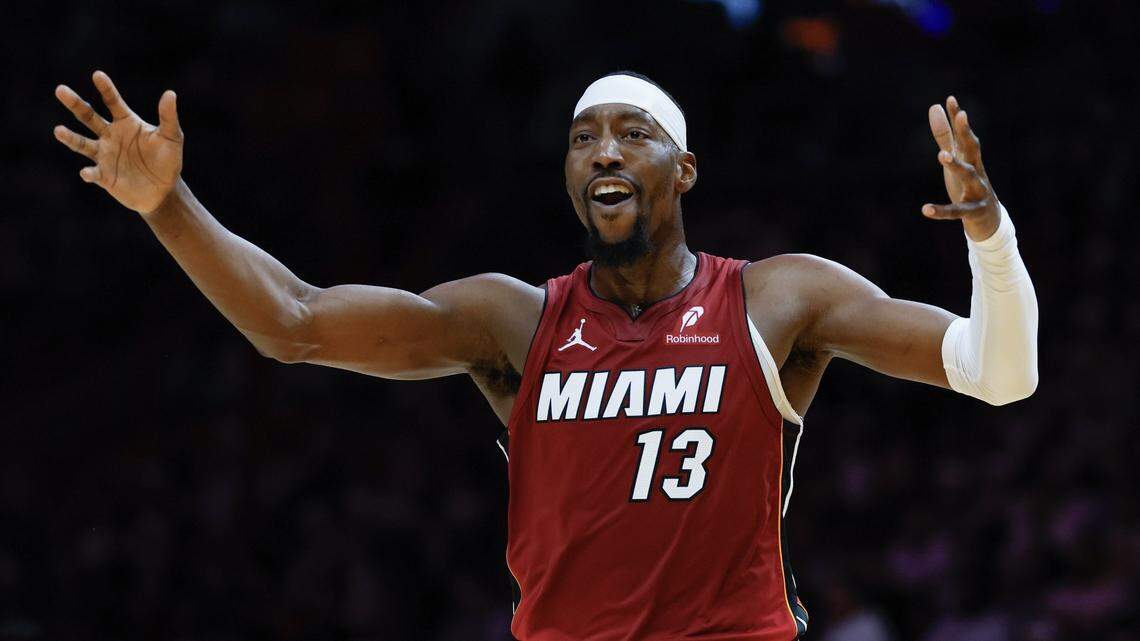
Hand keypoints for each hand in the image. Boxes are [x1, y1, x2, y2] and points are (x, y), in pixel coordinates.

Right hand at [53, 70, 183, 215]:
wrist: (164, 190)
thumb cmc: (168, 161)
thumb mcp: (172, 138)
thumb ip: (168, 117)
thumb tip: (170, 94)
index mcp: (126, 122)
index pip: (113, 102)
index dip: (106, 89)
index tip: (97, 75)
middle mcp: (110, 135)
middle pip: (88, 116)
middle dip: (75, 104)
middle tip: (60, 89)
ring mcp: (104, 155)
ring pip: (82, 144)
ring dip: (70, 138)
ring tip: (58, 130)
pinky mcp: (104, 176)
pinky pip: (93, 173)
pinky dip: (89, 173)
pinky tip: (87, 172)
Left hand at [922, 96, 999, 241]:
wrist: (989, 220)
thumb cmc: (969, 185)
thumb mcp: (956, 159)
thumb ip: (945, 136)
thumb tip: (935, 107)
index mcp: (971, 159)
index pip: (964, 135)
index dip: (958, 118)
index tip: (951, 99)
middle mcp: (977, 171)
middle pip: (973, 149)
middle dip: (967, 132)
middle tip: (963, 115)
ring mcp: (978, 191)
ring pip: (969, 176)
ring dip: (957, 165)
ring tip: (942, 155)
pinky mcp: (974, 211)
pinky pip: (957, 211)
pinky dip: (942, 211)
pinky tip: (925, 209)